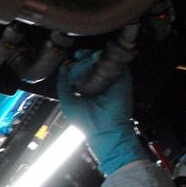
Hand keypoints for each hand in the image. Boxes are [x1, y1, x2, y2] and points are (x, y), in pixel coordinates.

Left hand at [56, 50, 144, 174]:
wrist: (105, 131)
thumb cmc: (86, 121)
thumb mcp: (67, 102)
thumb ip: (63, 84)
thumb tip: (63, 68)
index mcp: (89, 87)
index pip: (84, 68)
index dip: (78, 61)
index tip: (73, 58)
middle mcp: (101, 82)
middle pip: (94, 61)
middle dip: (86, 55)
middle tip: (79, 55)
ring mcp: (112, 80)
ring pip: (104, 60)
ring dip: (95, 55)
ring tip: (86, 57)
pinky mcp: (123, 80)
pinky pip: (116, 63)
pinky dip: (106, 59)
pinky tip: (96, 60)